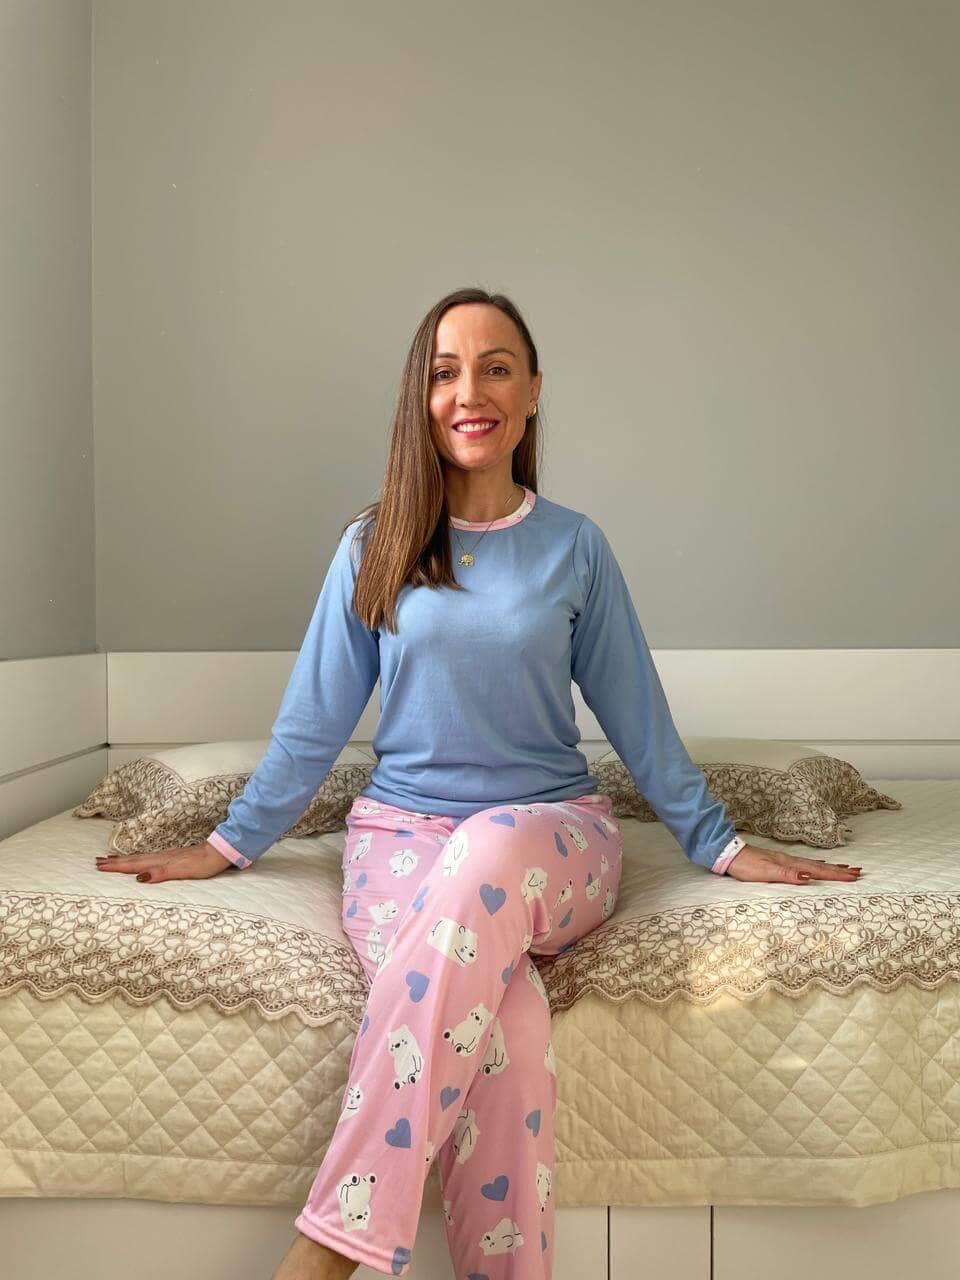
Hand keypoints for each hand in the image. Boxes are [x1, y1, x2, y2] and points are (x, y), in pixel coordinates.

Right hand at [94, 840, 232, 883]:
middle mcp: (161, 857)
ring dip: (124, 859)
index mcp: (160, 861)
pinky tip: (138, 861)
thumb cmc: (203, 864)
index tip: (99, 866)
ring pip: (140, 858)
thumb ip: (161, 873)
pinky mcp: (173, 857)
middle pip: (134, 860)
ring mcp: (167, 856)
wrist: (219, 852)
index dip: (117, 867)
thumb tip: (139, 878)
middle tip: (97, 862)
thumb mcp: (182, 871)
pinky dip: (138, 859)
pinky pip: (149, 858)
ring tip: (110, 859)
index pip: (134, 865)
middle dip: (115, 862)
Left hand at [724, 843, 862, 883]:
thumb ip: (787, 875)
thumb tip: (809, 876)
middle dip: (839, 870)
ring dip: (830, 868)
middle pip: (820, 866)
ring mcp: (785, 861)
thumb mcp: (766, 873)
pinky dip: (815, 866)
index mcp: (790, 864)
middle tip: (858, 872)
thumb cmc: (746, 866)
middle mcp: (790, 861)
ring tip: (845, 868)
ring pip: (813, 864)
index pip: (817, 871)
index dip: (836, 875)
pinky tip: (816, 867)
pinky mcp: (779, 863)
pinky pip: (804, 864)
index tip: (854, 876)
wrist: (729, 855)